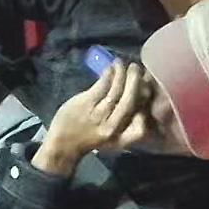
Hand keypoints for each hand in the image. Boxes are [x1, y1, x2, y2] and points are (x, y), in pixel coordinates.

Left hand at [33, 60, 150, 175]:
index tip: (147, 91)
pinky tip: (111, 68)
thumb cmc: (88, 137)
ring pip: (117, 90)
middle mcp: (112, 127)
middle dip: (136, 81)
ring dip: (122, 74)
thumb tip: (137, 94)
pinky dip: (109, 74)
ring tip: (122, 64)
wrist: (62, 144)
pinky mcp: (86, 103)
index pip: (141, 124)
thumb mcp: (112, 137)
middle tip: (137, 68)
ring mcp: (98, 114)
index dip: (147, 109)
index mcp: (121, 138)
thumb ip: (125, 121)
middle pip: (130, 100)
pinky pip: (102, 85)